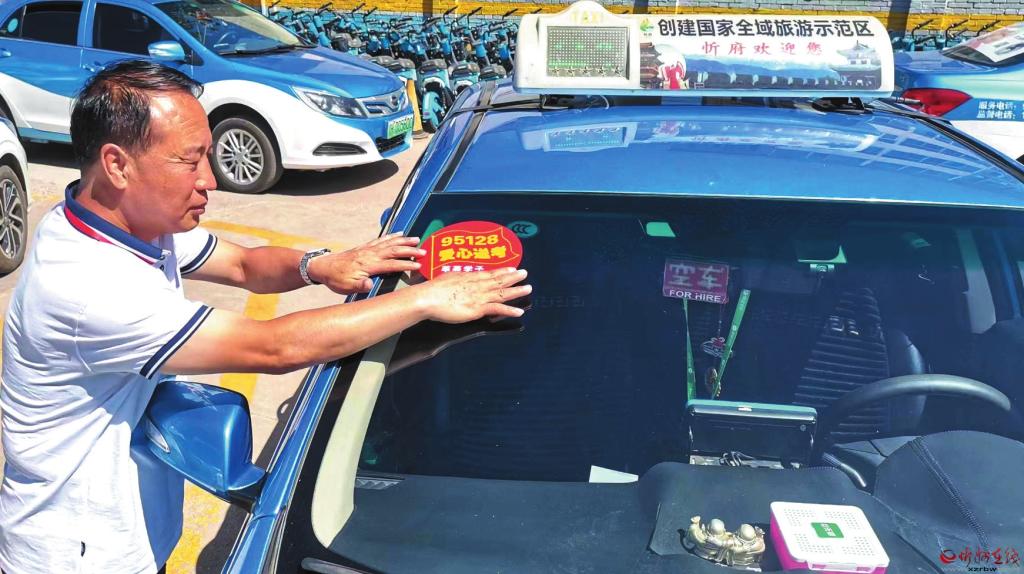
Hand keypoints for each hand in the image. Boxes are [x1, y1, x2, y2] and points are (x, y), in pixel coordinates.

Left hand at [308, 233, 424, 294]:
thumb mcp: (346, 287)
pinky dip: (391, 236)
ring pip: (389, 242)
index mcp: (368, 265)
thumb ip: (360, 285)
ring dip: (403, 240)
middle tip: (424, 251)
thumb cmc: (336, 279)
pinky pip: (381, 239)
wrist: (322, 267)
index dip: (405, 265)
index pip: (391, 264)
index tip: (418, 266)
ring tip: (416, 239)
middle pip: (393, 250)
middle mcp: (370, 254)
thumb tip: (370, 284)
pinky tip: (399, 234)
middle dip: (409, 250)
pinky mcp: (364, 247)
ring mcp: (367, 249)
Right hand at [412, 268, 530, 323]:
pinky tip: (519, 311)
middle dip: (513, 277)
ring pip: (502, 293)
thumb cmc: (432, 290)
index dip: (502, 271)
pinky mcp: (477, 308)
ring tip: (528, 288)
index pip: (490, 273)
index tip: (512, 268)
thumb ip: (457, 279)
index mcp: (469, 277)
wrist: (427, 298)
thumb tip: (458, 279)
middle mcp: (477, 285)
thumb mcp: (447, 278)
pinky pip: (497, 309)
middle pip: (499, 280)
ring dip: (516, 291)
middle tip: (525, 273)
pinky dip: (509, 310)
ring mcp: (479, 296)